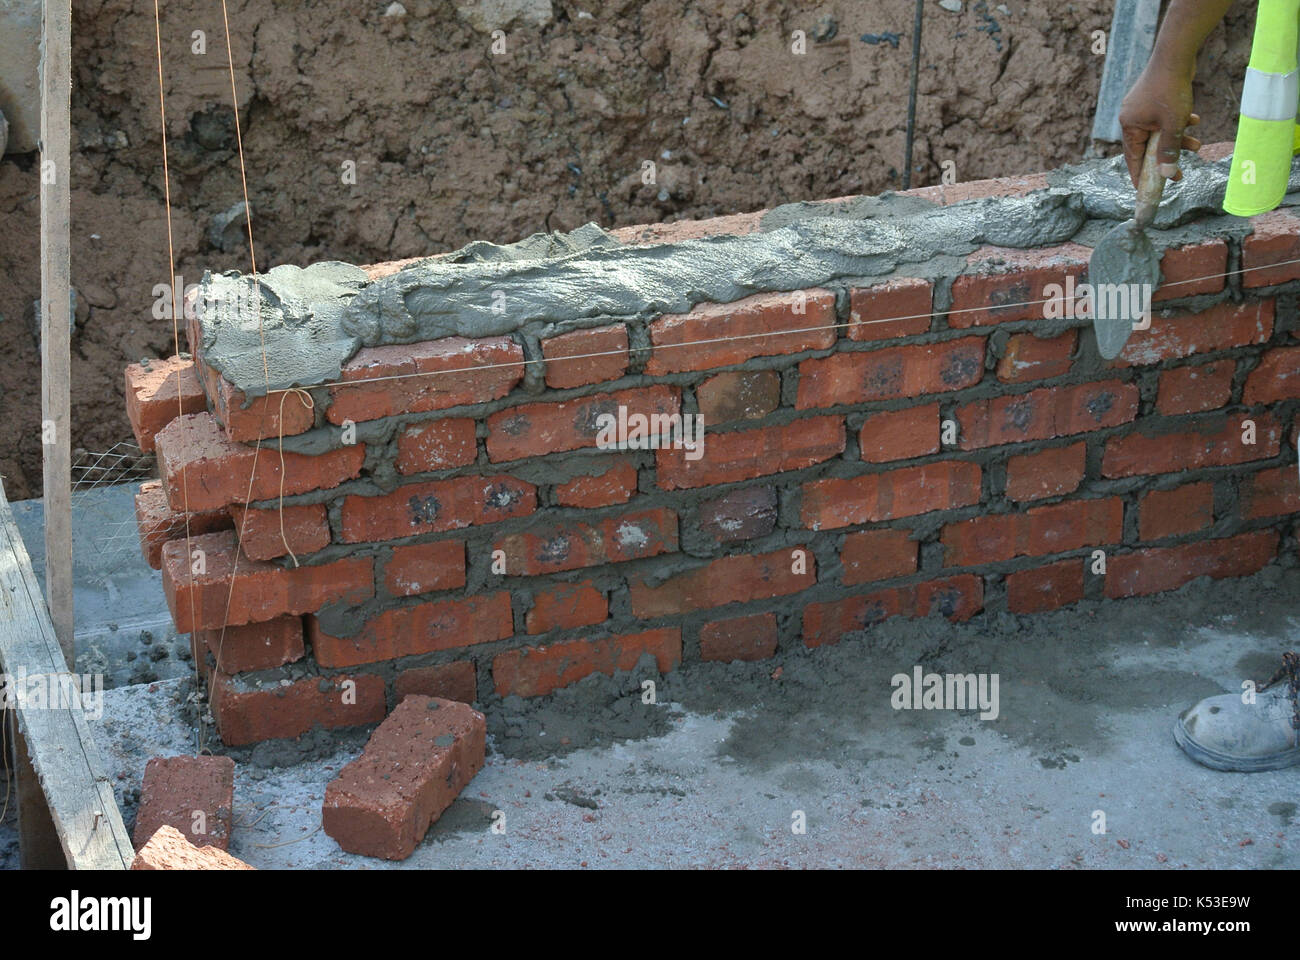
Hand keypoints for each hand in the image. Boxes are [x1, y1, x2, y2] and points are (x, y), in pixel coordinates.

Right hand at [1118, 65, 1202, 187]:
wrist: (1176, 56)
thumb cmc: (1171, 90)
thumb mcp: (1173, 125)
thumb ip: (1169, 151)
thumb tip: (1167, 175)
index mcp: (1129, 126)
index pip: (1133, 158)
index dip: (1140, 175)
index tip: (1145, 190)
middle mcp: (1131, 117)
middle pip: (1148, 146)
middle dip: (1168, 156)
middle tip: (1180, 172)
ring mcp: (1141, 107)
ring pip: (1160, 132)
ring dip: (1178, 140)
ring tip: (1197, 144)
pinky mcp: (1153, 98)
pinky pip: (1164, 118)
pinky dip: (1178, 123)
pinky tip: (1194, 121)